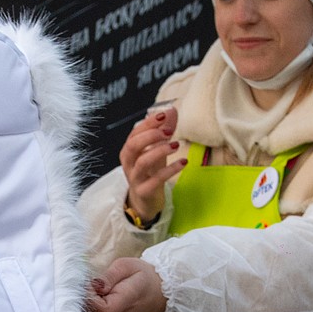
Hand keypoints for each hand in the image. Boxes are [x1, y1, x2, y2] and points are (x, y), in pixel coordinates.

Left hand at [87, 258, 166, 311]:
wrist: (156, 294)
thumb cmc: (142, 277)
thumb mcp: (127, 266)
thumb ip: (109, 276)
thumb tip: (94, 285)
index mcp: (126, 302)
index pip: (100, 309)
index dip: (89, 296)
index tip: (90, 283)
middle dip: (82, 301)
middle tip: (89, 286)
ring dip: (83, 306)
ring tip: (93, 292)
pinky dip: (86, 311)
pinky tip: (94, 300)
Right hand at [120, 104, 185, 222]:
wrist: (145, 201)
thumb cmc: (150, 173)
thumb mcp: (156, 151)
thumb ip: (163, 132)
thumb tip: (172, 111)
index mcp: (129, 151)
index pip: (135, 133)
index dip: (148, 123)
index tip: (163, 115)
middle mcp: (129, 164)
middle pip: (133, 146)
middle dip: (151, 136)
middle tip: (168, 132)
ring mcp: (135, 178)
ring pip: (143, 162)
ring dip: (159, 151)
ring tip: (176, 145)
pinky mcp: (145, 191)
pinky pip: (156, 180)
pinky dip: (171, 169)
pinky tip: (183, 162)